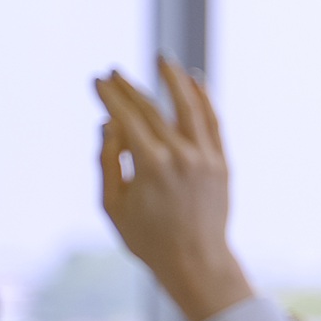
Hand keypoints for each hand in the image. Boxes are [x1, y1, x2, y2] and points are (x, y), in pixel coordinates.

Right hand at [97, 59, 251, 320]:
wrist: (196, 262)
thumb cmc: (147, 238)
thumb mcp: (113, 204)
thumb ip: (107, 161)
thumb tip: (108, 123)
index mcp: (151, 166)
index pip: (127, 118)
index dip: (111, 97)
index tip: (98, 80)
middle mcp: (182, 156)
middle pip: (153, 110)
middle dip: (130, 88)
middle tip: (113, 71)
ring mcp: (206, 158)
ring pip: (190, 107)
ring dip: (175, 79)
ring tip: (163, 59)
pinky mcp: (222, 163)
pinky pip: (213, 123)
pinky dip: (204, 99)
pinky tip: (195, 81)